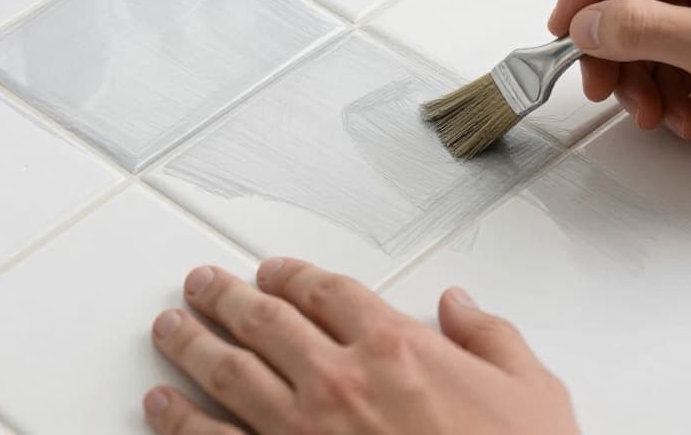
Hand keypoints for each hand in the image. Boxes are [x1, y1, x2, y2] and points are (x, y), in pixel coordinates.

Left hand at [144, 258, 578, 434]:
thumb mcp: (531, 391)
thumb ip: (491, 337)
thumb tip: (462, 306)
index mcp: (397, 347)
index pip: (328, 291)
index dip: (294, 275)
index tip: (275, 271)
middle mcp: (340, 381)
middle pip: (265, 320)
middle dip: (226, 296)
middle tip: (202, 284)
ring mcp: (301, 431)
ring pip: (228, 372)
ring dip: (191, 344)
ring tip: (168, 326)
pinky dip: (179, 422)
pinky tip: (159, 407)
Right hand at [547, 0, 690, 165]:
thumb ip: (644, 29)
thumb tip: (587, 22)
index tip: (571, 23)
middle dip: (612, 41)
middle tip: (600, 81)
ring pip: (645, 27)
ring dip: (638, 75)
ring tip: (650, 110)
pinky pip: (671, 55)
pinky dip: (666, 88)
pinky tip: (681, 115)